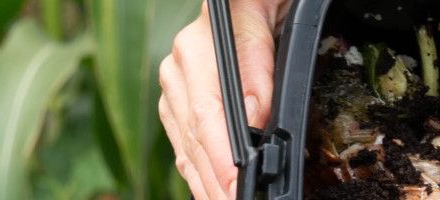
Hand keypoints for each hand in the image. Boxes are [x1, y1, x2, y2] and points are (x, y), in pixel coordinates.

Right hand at [156, 0, 284, 198]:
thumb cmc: (258, 1)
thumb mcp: (263, 14)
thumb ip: (256, 59)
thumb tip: (253, 114)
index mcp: (196, 48)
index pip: (207, 113)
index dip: (222, 154)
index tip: (238, 182)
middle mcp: (178, 69)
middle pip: (195, 136)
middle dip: (216, 179)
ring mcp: (175, 87)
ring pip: (187, 145)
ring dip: (205, 182)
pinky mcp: (177, 100)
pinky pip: (185, 142)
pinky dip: (198, 170)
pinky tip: (211, 190)